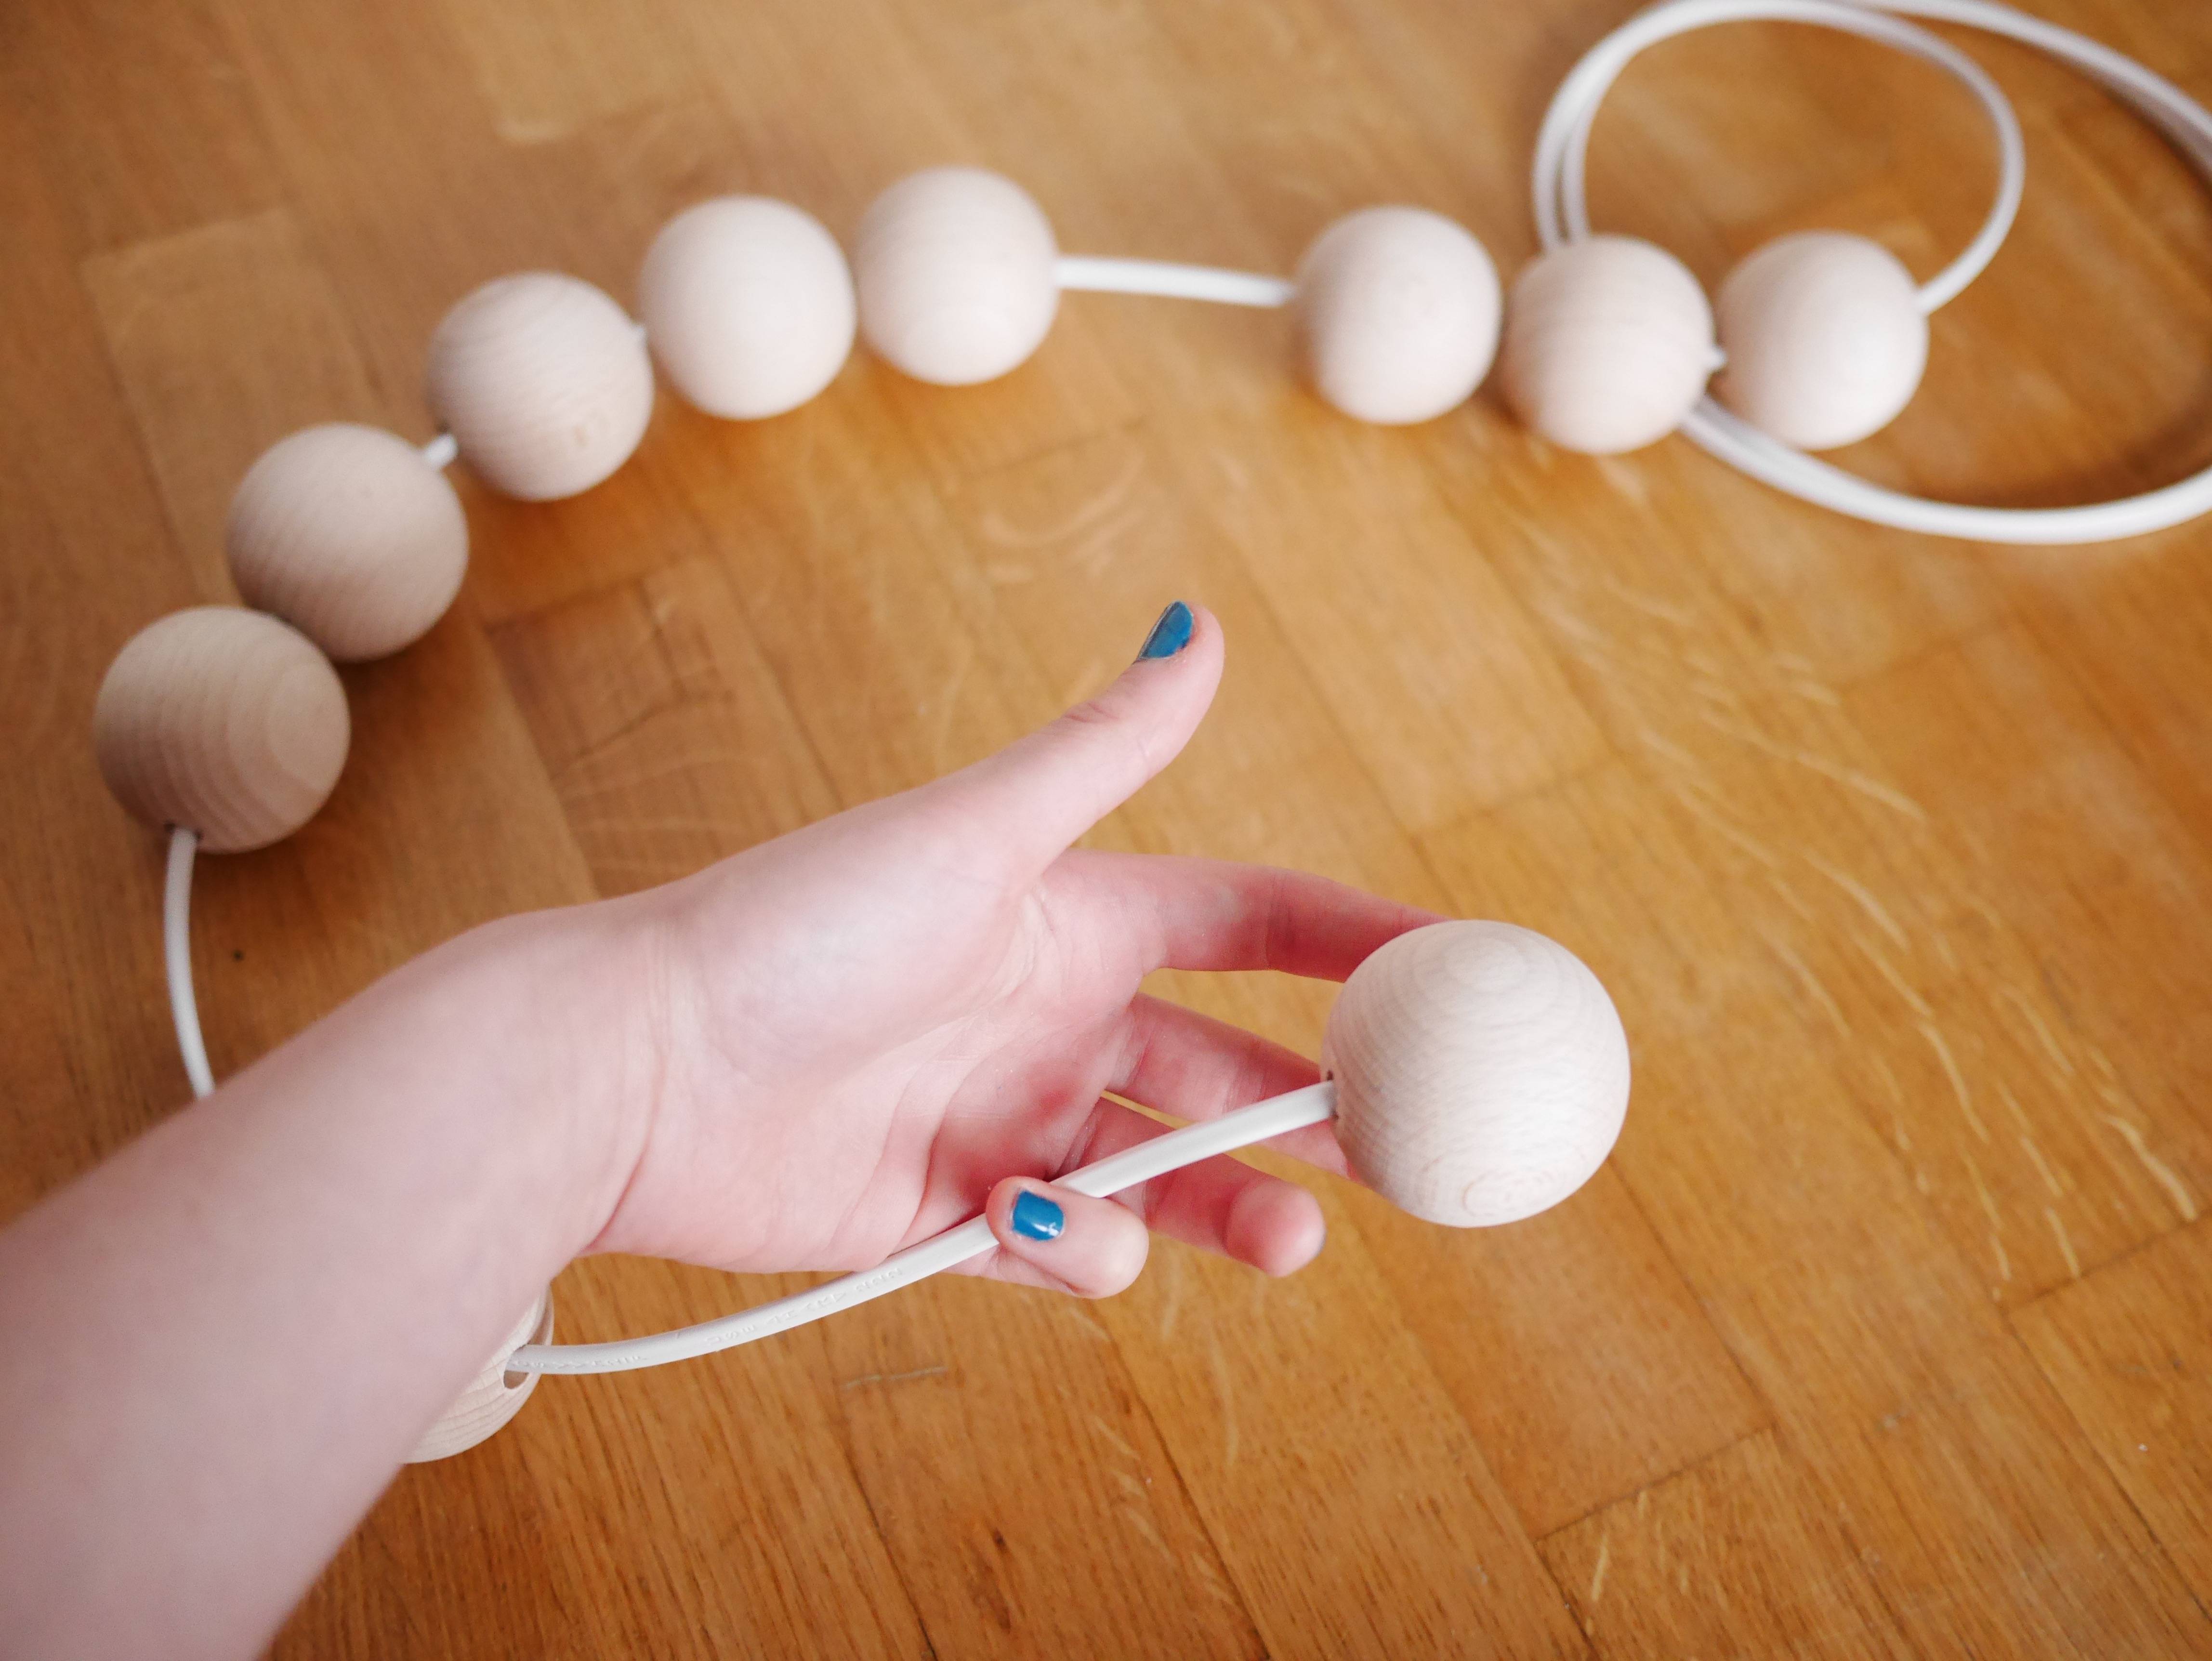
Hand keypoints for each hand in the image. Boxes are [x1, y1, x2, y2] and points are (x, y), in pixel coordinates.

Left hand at [589, 603, 1437, 1295]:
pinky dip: (1078, 1254)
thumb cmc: (799, 931)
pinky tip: (1042, 1230)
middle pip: (1222, 1070)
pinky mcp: (946, 1216)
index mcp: (1069, 919)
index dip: (1348, 945)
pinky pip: (1060, 1252)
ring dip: (1230, 1207)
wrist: (636, 1068)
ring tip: (1290, 1242)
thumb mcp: (973, 835)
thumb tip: (1200, 620)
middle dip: (1314, 1108)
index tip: (1452, 972)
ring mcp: (1001, 1122)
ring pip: (1161, 1177)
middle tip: (1401, 1153)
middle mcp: (1047, 1019)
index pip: (1245, 925)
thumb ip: (1098, 750)